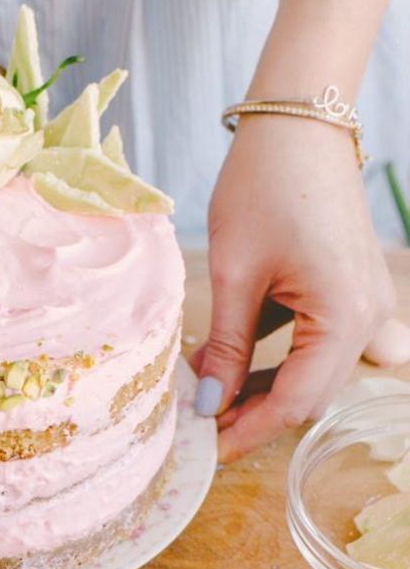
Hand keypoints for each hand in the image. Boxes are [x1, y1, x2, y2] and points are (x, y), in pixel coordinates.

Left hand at [198, 117, 395, 460]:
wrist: (298, 119)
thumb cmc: (265, 185)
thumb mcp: (234, 274)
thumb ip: (226, 348)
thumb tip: (207, 405)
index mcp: (345, 316)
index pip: (296, 401)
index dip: (248, 431)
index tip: (207, 449)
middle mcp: (367, 316)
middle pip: (310, 393)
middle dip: (254, 412)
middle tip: (199, 423)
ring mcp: (364, 303)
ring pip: (312, 371)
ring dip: (262, 385)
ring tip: (207, 389)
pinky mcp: (349, 290)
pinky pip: (315, 342)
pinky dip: (275, 356)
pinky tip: (228, 357)